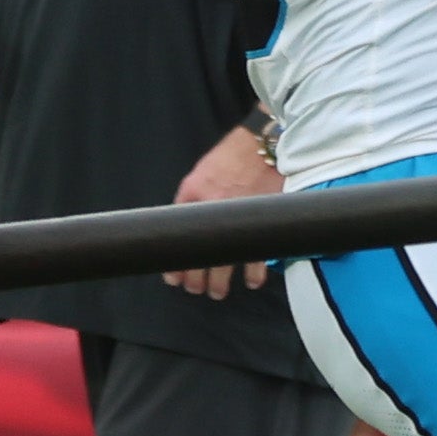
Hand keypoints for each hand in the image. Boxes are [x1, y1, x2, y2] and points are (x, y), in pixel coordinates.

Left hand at [164, 124, 278, 297]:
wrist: (263, 143)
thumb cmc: (231, 156)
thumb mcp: (201, 173)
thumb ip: (192, 197)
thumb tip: (184, 222)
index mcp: (194, 197)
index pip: (179, 238)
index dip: (175, 263)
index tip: (173, 277)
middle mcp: (213, 209)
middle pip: (200, 256)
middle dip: (195, 278)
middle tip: (196, 289)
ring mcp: (239, 216)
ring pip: (225, 262)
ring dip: (220, 282)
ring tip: (217, 292)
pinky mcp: (262, 218)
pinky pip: (258, 253)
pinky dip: (256, 271)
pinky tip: (252, 281)